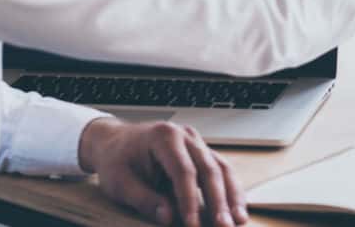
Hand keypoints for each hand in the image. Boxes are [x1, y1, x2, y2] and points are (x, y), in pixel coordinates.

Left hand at [78, 117, 246, 226]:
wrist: (114, 141)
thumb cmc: (116, 160)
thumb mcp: (119, 183)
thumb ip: (144, 199)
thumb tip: (169, 217)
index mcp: (164, 137)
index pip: (184, 171)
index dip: (190, 200)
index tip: (193, 224)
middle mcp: (186, 136)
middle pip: (209, 169)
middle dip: (219, 201)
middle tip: (224, 226)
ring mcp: (196, 142)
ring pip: (222, 168)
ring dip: (232, 196)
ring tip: (239, 220)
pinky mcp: (201, 152)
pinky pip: (220, 171)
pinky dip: (230, 191)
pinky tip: (237, 209)